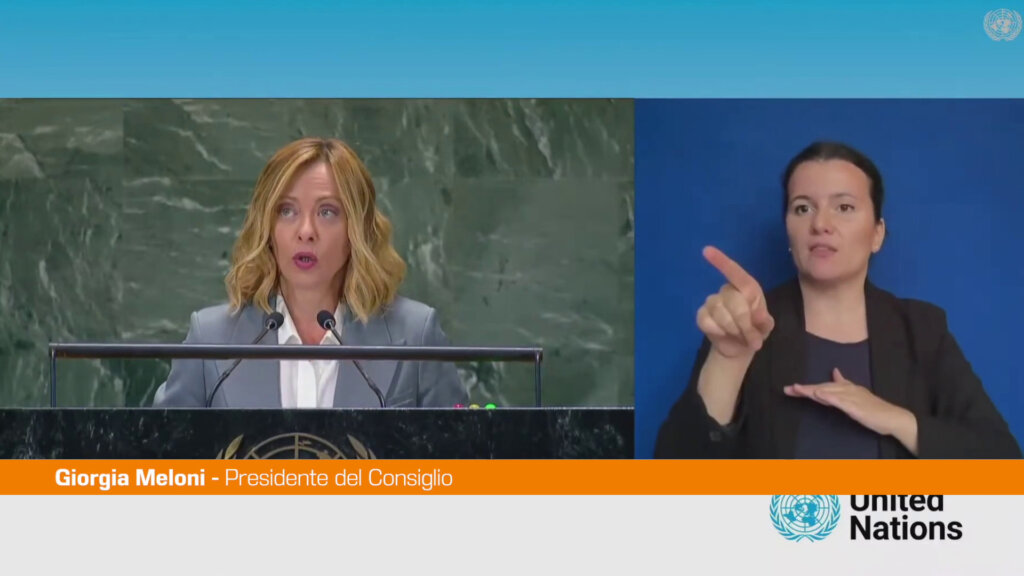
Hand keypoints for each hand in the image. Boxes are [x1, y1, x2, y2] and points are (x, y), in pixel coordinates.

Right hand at [696, 246, 774, 358]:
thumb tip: (759, 315)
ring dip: (733, 329)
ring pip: (719, 312)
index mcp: (747, 289)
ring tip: (740, 337)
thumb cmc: (755, 331)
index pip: (734, 272)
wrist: (739, 348)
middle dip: (744, 322)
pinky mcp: (702, 315)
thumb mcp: (766, 327)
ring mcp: (713, 303)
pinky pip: (706, 320)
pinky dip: (718, 331)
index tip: (706, 250)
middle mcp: (728, 291)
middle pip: (733, 300)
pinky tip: (723, 334)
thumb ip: (765, 321)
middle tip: (752, 339)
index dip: (721, 261)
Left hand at [785, 368, 918, 453]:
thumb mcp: (856, 395)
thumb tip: (835, 372)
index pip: (824, 386)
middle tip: (787, 389)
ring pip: (829, 392)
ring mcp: (852, 398)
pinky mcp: (856, 407)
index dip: (807, 387)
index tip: (792, 388)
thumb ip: (844, 385)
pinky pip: (840, 401)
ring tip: (797, 389)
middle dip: (804, 388)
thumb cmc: (874, 409)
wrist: (893, 418)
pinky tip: (818, 394)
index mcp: (847, 388)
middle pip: (822, 387)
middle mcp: (848, 390)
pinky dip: (829, 397)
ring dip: (812, 390)